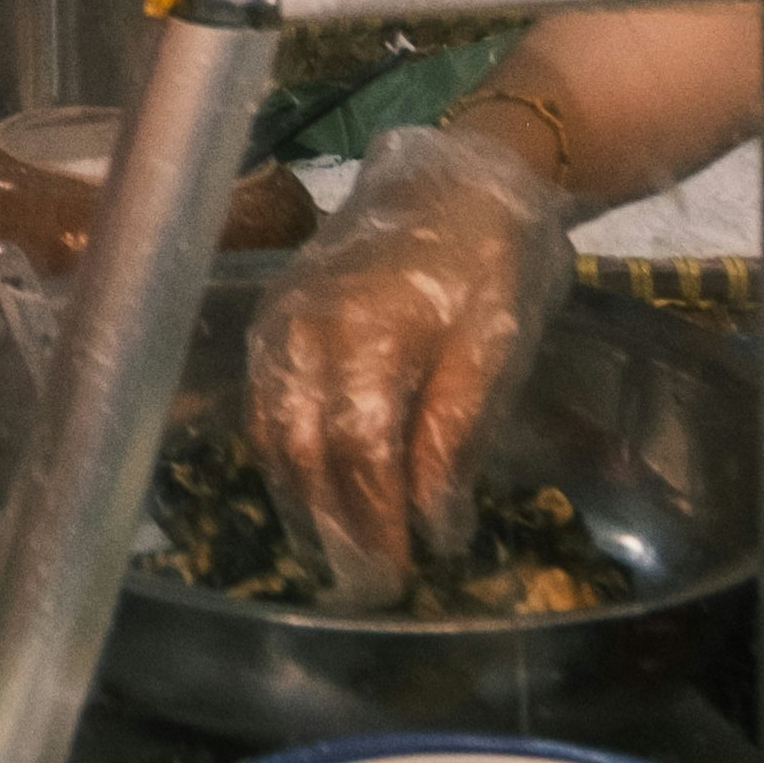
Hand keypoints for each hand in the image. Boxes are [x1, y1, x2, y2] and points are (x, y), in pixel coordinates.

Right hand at [244, 116, 572, 613]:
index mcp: (367, 333)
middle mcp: (305, 329)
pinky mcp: (277, 316)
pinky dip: (284, 457)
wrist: (462, 170)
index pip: (359, 456)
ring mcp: (281, 321)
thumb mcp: (498, 342)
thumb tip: (434, 522)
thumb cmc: (495, 259)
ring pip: (272, 435)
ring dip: (300, 503)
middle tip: (366, 592)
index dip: (377, 525)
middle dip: (331, 532)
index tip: (403, 579)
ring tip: (335, 557)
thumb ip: (456, 430)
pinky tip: (312, 490)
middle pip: (303, 454)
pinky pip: (265, 403)